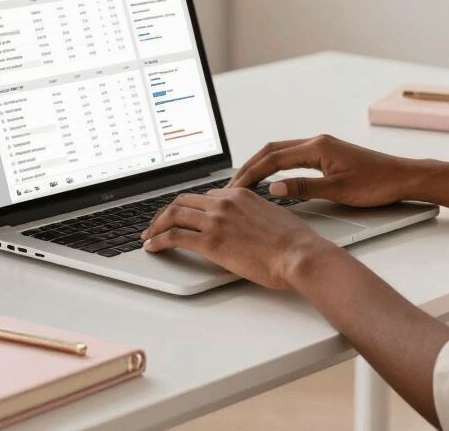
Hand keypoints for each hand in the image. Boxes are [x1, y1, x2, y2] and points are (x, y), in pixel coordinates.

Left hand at [140, 188, 333, 289]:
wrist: (300, 254)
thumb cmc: (294, 243)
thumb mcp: (272, 217)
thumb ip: (252, 216)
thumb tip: (243, 227)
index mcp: (240, 194)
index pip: (205, 196)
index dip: (189, 208)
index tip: (182, 216)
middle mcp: (225, 202)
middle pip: (183, 201)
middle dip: (166, 213)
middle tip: (157, 225)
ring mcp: (216, 220)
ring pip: (174, 215)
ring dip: (156, 226)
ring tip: (148, 236)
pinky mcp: (211, 242)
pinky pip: (174, 237)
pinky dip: (158, 240)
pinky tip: (153, 247)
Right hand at [227, 134, 414, 206]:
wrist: (403, 177)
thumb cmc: (377, 183)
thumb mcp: (338, 190)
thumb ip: (303, 189)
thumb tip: (273, 189)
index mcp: (318, 147)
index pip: (274, 158)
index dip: (252, 173)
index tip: (236, 187)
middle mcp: (317, 142)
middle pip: (273, 150)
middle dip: (250, 166)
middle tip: (233, 185)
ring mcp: (322, 147)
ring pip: (282, 152)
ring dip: (262, 165)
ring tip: (246, 182)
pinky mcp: (327, 155)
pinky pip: (293, 158)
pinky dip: (276, 167)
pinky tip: (271, 179)